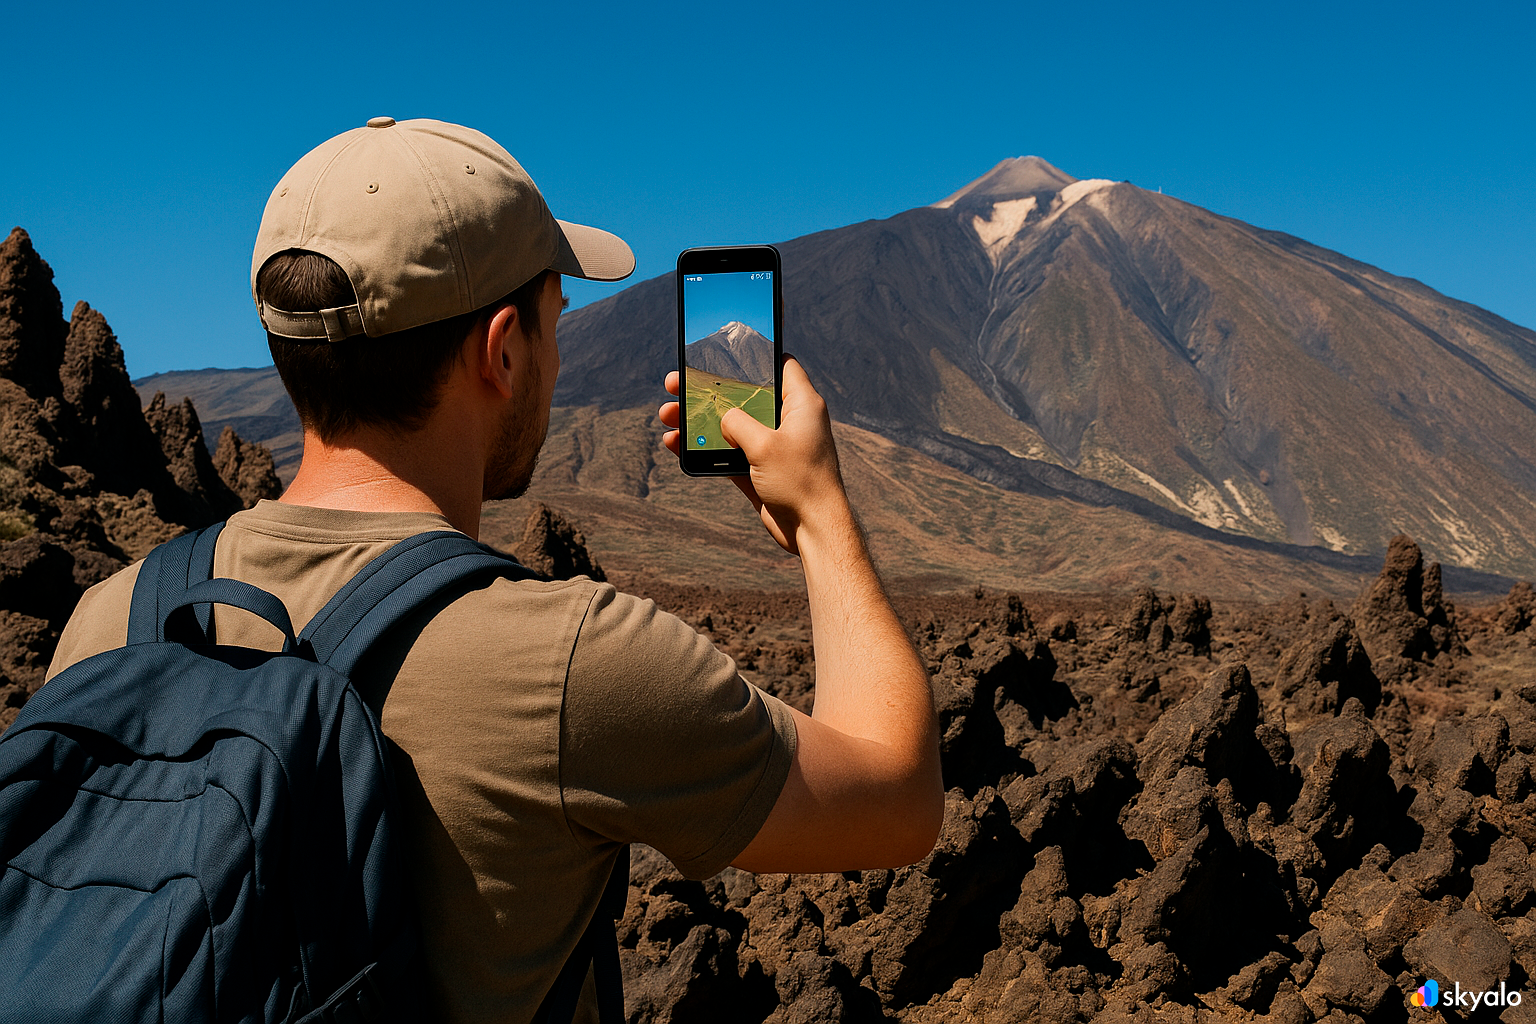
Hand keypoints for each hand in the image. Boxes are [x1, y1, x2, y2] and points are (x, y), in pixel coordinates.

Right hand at [658, 357, 849, 554]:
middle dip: (710, 391)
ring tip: (668, 414)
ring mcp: (773, 447)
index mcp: (801, 404)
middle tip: (678, 382)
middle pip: (744, 396)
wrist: (812, 531)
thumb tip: (723, 418)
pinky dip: (704, 449)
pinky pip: (727, 453)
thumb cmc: (800, 482)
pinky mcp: (761, 470)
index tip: (726, 350)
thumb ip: (738, 422)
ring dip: (699, 421)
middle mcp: (788, 421)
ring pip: (731, 426)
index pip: (781, 365)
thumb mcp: (764, 444)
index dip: (756, 355)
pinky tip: (676, 444)